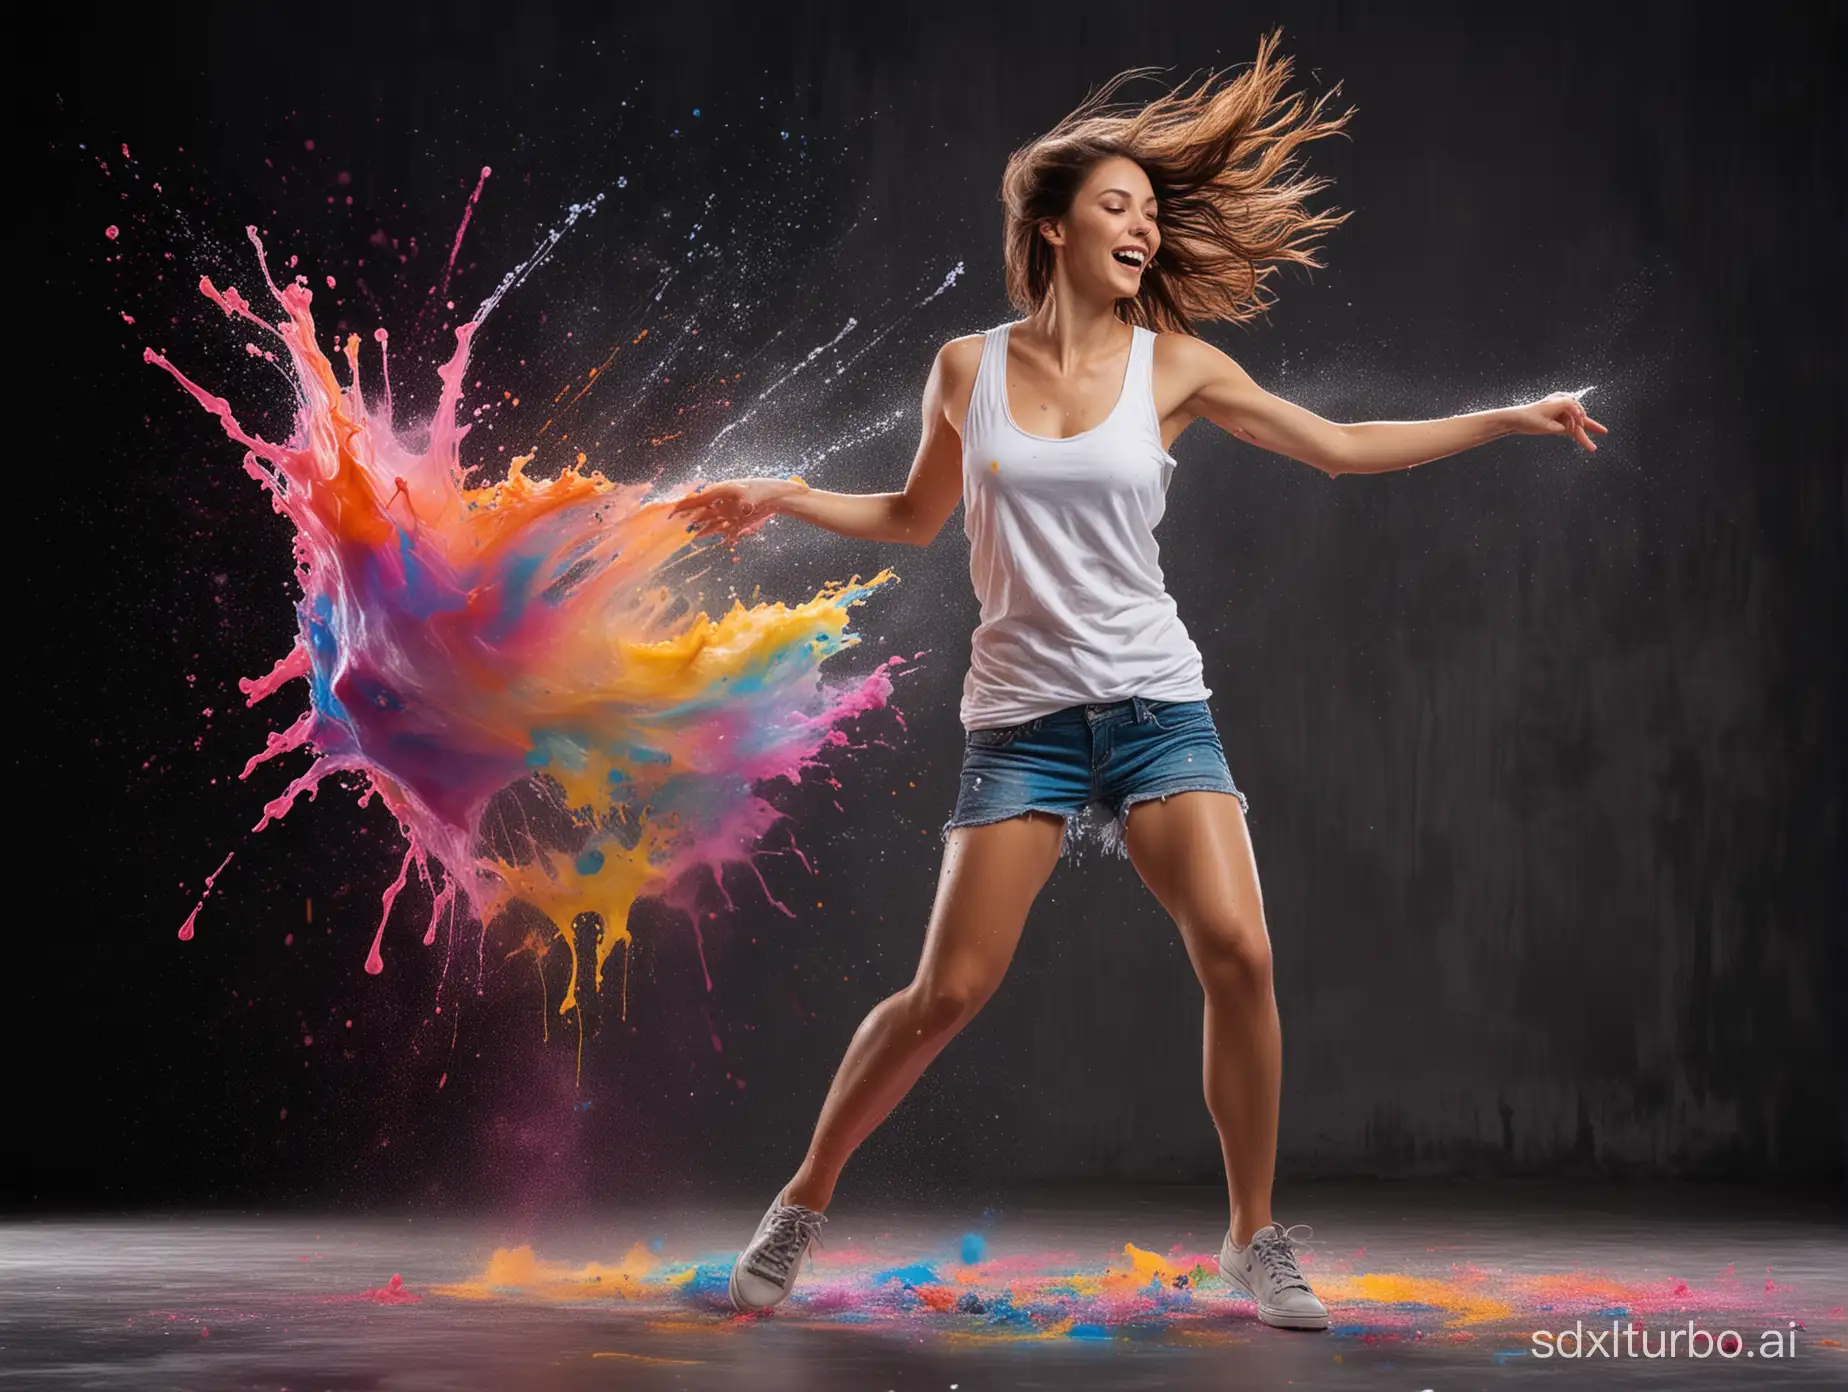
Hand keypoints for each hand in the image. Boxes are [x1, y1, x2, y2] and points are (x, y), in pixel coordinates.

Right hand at [669, 476, 805, 543]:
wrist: (778, 496)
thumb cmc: (763, 491)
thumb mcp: (751, 495)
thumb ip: (742, 503)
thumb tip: (737, 506)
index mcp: (720, 492)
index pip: (698, 499)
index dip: (684, 505)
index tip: (672, 511)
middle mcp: (723, 502)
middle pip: (703, 511)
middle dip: (691, 518)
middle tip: (677, 525)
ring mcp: (730, 512)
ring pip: (712, 522)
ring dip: (703, 529)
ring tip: (692, 535)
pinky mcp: (739, 521)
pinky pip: (725, 530)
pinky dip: (718, 535)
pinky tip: (709, 540)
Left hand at [1505, 391, 1607, 452]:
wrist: (1515, 419)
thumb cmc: (1529, 419)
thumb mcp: (1547, 424)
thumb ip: (1563, 427)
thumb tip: (1571, 430)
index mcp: (1561, 400)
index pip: (1576, 409)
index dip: (1578, 418)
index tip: (1579, 426)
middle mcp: (1562, 404)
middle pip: (1579, 417)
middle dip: (1591, 425)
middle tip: (1605, 432)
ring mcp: (1560, 412)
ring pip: (1575, 423)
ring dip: (1585, 431)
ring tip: (1601, 434)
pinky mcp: (1556, 420)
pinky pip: (1569, 427)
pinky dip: (1575, 433)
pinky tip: (1585, 440)